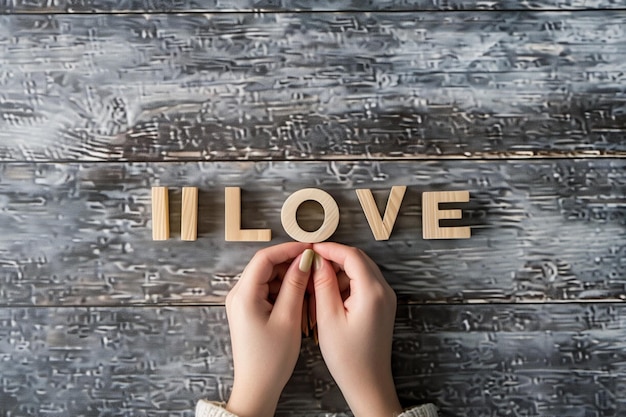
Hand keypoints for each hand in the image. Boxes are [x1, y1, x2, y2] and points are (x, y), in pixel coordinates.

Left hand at [225, 242, 313, 416]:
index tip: (310, 249)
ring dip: (288, 277)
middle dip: (290, 263)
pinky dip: (283, 289)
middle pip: (265, 266)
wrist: (257, 387)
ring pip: (267, 277)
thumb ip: (295, 284)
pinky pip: (266, 290)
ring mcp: (242, 302)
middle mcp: (238, 294)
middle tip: (314, 267)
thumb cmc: (271, 358)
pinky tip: (299, 296)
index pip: (265, 258)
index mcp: (244, 294)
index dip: (289, 249)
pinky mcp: (248, 310)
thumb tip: (304, 259)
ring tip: (310, 284)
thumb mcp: (288, 318)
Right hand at [311, 242, 401, 416]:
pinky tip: (329, 296)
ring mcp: (385, 298)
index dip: (330, 248)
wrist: (368, 383)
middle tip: (311, 265)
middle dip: (334, 259)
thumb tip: (317, 260)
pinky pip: (364, 284)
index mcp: (372, 292)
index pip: (352, 255)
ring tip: (317, 286)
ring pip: (360, 271)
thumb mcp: (328, 318)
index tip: (311, 249)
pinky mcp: (382, 306)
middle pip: (358, 260)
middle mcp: (384, 291)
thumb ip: (323, 284)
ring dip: (339, 273)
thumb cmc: (348, 357)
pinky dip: (346, 284)